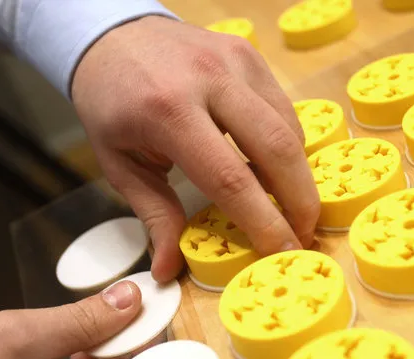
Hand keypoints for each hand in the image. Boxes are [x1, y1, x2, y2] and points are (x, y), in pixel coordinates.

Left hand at [71, 15, 320, 282]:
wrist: (113, 34)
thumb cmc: (111, 102)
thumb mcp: (120, 163)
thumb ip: (153, 214)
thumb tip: (168, 269)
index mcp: (168, 112)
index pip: (230, 178)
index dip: (263, 221)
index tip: (281, 252)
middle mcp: (209, 80)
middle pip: (277, 149)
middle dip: (300, 201)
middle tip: (302, 235)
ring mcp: (236, 62)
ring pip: (288, 128)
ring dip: (296, 175)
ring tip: (288, 206)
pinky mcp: (250, 55)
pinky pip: (283, 109)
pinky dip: (287, 146)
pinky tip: (274, 168)